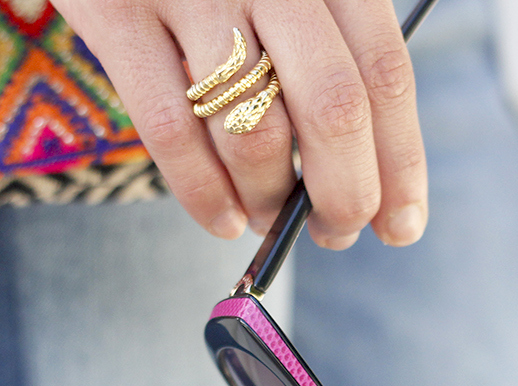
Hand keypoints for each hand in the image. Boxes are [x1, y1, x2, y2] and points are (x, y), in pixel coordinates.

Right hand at [51, 0, 427, 248]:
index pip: (385, 75)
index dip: (400, 163)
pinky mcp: (115, 13)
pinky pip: (170, 132)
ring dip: (271, 200)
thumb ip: (328, 55)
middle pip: (334, 111)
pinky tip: (224, 219)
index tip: (402, 226)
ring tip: (271, 218)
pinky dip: (204, 195)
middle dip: (344, 196)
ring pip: (253, 133)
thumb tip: (363, 175)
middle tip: (336, 232)